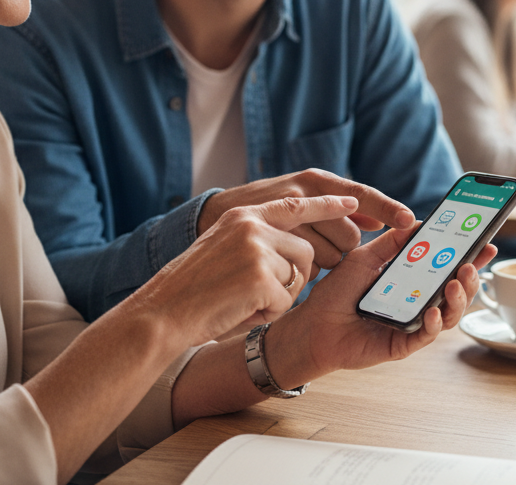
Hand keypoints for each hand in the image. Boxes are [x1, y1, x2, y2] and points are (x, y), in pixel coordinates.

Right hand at [131, 195, 358, 346]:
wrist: (163, 311)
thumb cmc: (193, 288)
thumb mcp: (223, 246)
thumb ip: (257, 237)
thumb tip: (299, 243)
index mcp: (244, 215)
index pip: (296, 204)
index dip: (327, 205)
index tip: (352, 204)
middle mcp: (253, 225)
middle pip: (307, 249)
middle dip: (296, 275)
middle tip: (259, 290)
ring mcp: (257, 249)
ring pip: (299, 276)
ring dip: (279, 295)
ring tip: (243, 298)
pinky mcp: (261, 276)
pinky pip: (287, 299)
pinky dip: (268, 311)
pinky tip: (241, 308)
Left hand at [262, 222, 496, 387]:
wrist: (312, 325)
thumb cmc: (337, 292)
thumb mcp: (365, 258)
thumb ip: (392, 243)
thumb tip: (418, 222)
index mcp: (413, 281)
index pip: (449, 268)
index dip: (472, 257)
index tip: (488, 244)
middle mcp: (418, 303)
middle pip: (458, 292)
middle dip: (471, 278)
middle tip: (471, 265)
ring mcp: (413, 324)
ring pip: (449, 316)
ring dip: (458, 299)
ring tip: (456, 283)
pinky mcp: (403, 344)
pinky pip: (426, 336)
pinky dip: (433, 324)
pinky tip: (433, 312)